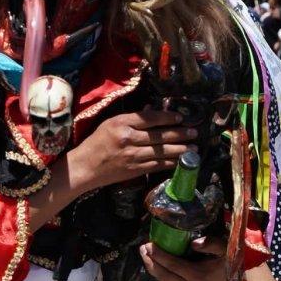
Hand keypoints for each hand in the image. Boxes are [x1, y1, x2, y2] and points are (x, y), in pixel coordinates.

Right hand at [66, 109, 195, 191]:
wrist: (85, 167)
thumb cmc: (97, 142)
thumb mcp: (111, 123)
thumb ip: (133, 117)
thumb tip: (153, 109)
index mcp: (121, 123)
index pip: (149, 118)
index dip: (167, 117)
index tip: (181, 117)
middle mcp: (128, 139)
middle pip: (159, 135)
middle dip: (180, 134)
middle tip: (194, 132)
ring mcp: (133, 156)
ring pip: (162, 152)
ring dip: (180, 150)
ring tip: (194, 147)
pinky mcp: (135, 170)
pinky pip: (157, 165)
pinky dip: (171, 163)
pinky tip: (181, 160)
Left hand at [140, 237, 228, 280]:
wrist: (238, 276)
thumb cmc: (230, 259)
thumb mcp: (224, 248)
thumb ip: (210, 244)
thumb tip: (193, 243)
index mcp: (196, 274)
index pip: (172, 264)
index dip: (158, 255)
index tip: (148, 245)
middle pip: (163, 275)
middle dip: (150, 262)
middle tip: (142, 248)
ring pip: (164, 280)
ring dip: (153, 268)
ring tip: (146, 254)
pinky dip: (160, 273)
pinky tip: (156, 263)